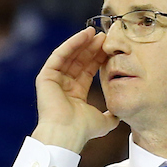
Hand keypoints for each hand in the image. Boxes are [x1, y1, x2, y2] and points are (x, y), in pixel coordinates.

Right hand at [33, 28, 119, 152]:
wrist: (67, 134)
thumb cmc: (83, 130)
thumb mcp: (104, 122)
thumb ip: (112, 117)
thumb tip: (120, 115)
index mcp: (75, 94)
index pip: (88, 71)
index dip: (98, 58)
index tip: (109, 48)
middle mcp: (64, 85)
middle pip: (79, 61)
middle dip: (91, 48)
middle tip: (104, 36)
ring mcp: (54, 80)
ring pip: (69, 55)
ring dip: (82, 42)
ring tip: (94, 32)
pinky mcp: (46, 76)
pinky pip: (60, 55)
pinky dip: (71, 44)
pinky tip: (83, 36)